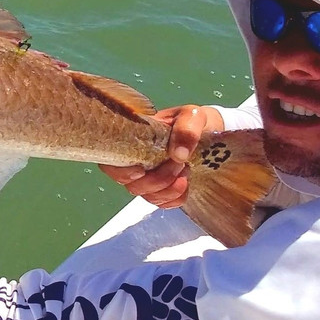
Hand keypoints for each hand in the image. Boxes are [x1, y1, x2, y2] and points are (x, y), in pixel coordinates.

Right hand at [98, 105, 221, 208]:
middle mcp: (135, 162)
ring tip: (185, 170)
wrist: (208, 132)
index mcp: (133, 141)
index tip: (141, 170)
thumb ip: (186, 129)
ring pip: (147, 196)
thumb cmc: (192, 121)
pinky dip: (175, 198)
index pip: (110, 163)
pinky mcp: (162, 190)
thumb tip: (178, 155)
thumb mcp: (192, 116)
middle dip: (157, 180)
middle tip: (178, 163)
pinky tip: (186, 183)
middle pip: (131, 185)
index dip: (121, 172)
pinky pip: (162, 204)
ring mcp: (148, 178)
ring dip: (169, 189)